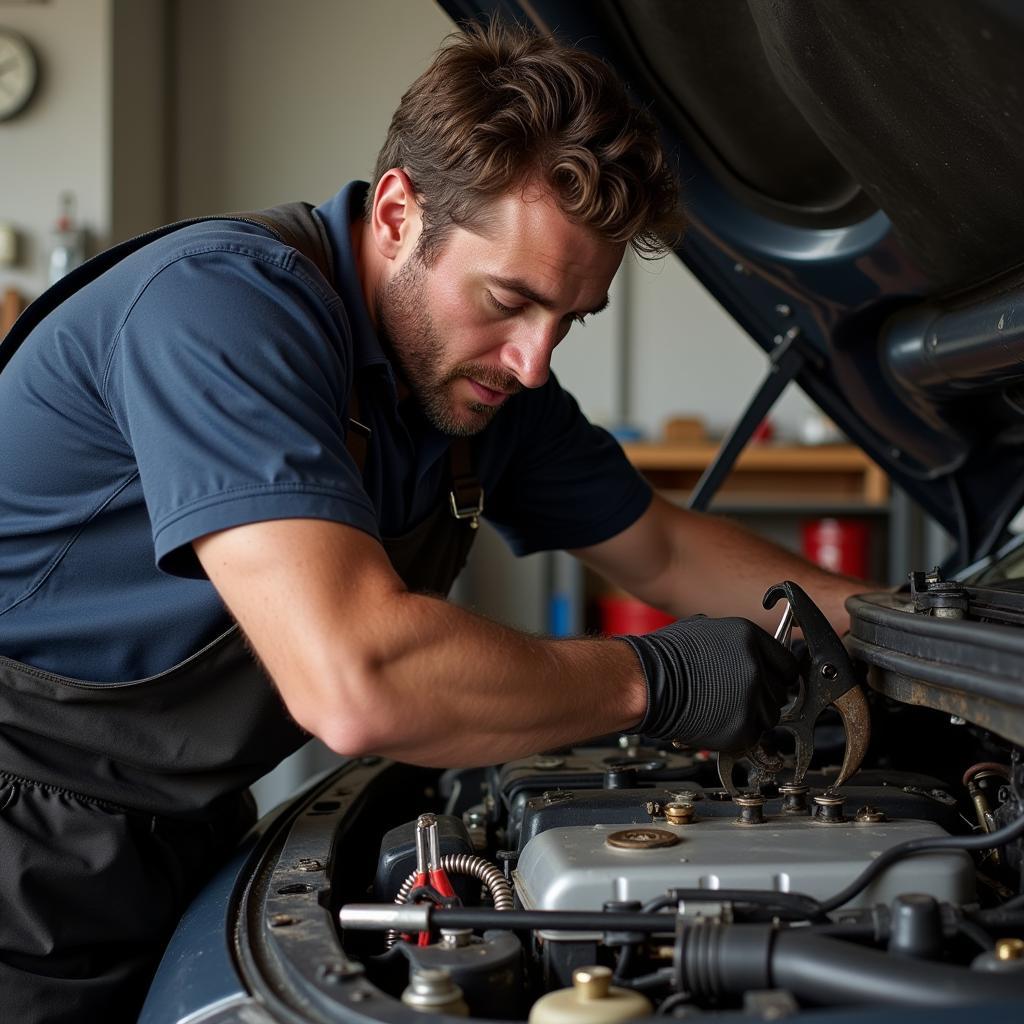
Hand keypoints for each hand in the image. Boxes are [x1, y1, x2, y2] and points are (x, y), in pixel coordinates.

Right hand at [617, 616, 798, 751]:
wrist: (645, 682)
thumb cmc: (664, 657)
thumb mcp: (704, 629)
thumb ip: (736, 642)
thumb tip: (749, 650)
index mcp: (749, 637)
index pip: (786, 663)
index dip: (775, 674)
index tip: (767, 681)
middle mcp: (755, 665)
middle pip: (779, 692)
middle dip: (761, 696)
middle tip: (734, 697)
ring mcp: (750, 697)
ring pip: (769, 716)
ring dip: (751, 716)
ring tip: (721, 708)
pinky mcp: (741, 726)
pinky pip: (753, 735)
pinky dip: (738, 734)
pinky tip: (717, 721)